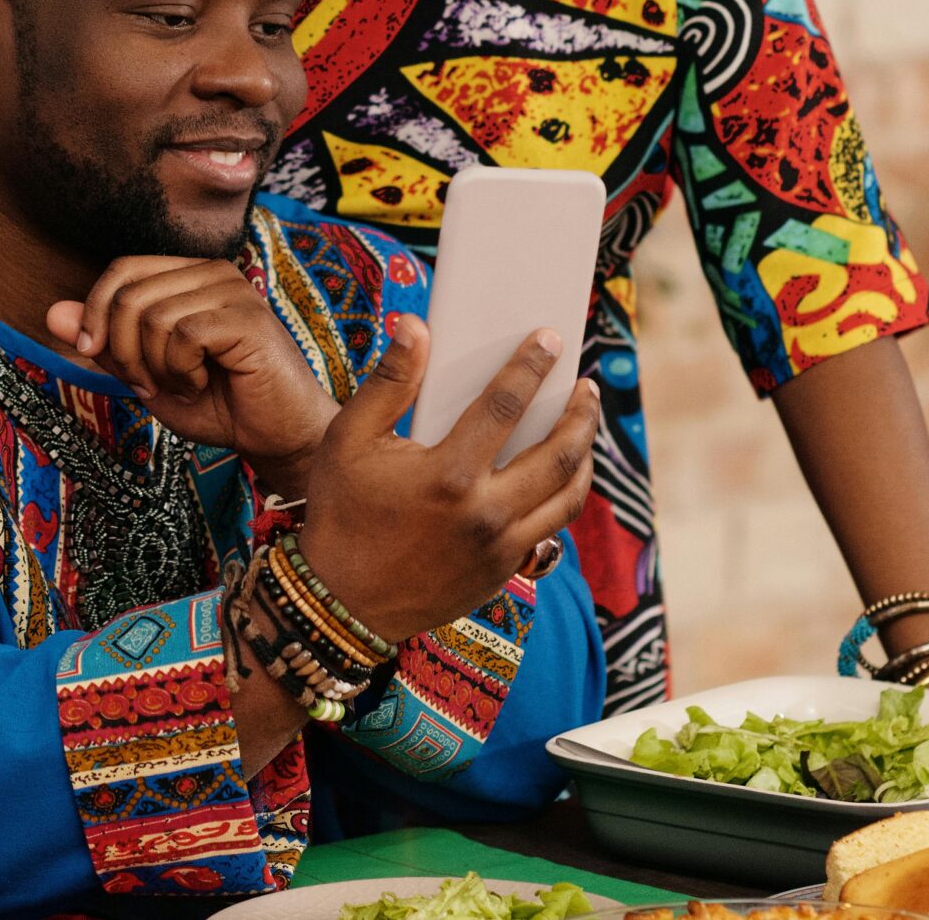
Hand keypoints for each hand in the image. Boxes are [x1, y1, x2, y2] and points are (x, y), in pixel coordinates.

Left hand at [46, 256, 336, 494]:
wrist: (277, 437)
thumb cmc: (219, 406)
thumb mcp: (146, 375)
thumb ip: (104, 343)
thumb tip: (51, 312)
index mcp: (188, 276)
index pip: (122, 270)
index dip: (95, 311)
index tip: (95, 353)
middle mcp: (211, 272)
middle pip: (129, 294)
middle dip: (124, 351)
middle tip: (150, 385)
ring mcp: (232, 290)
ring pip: (152, 316)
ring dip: (155, 366)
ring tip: (184, 385)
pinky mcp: (247, 317)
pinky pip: (181, 334)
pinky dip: (180, 371)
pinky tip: (204, 384)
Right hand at [298, 318, 599, 645]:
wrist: (341, 602)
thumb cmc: (341, 513)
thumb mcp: (349, 438)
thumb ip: (389, 380)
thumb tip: (416, 326)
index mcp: (448, 475)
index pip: (505, 406)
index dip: (531, 367)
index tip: (550, 340)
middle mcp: (485, 514)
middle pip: (557, 454)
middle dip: (580, 414)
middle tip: (587, 387)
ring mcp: (500, 548)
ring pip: (567, 496)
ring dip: (584, 455)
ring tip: (584, 427)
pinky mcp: (503, 571)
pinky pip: (552, 528)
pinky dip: (566, 495)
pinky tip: (562, 474)